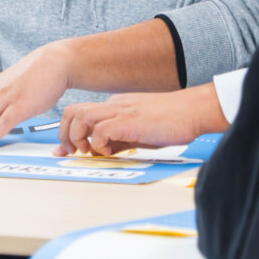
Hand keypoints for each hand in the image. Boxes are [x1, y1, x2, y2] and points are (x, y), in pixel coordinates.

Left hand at [55, 83, 229, 155]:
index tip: (67, 150)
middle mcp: (113, 106)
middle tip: (73, 152)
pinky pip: (100, 131)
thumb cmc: (172, 121)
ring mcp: (120, 112)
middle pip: (72, 112)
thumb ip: (120, 139)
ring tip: (88, 152)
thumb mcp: (139, 131)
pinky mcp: (128, 122)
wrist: (193, 110)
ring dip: (77, 138)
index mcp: (116, 106)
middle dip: (65, 134)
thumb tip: (102, 152)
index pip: (81, 114)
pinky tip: (111, 151)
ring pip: (80, 117)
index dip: (69, 133)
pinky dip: (99, 144)